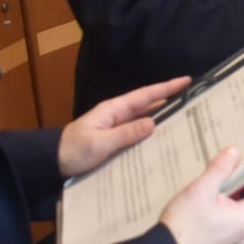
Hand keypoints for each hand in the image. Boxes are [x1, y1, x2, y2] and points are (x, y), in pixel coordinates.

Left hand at [58, 76, 188, 177]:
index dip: (166, 87)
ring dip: (162, 115)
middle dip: (169, 98)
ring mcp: (115, 127)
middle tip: (192, 98)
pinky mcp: (114, 140)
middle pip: (147, 104)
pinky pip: (137, 132)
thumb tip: (154, 122)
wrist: (51, 163)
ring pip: (143, 118)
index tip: (186, 80)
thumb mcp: (100, 143)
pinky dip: (150, 131)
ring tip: (184, 117)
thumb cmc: (73, 151)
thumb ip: (126, 133)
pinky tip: (161, 138)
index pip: (145, 95)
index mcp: (113, 110)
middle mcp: (116, 115)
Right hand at [158, 148, 243, 243]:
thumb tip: (234, 153)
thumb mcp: (202, 189)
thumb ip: (220, 169)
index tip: (241, 162)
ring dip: (223, 201)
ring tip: (204, 192)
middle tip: (218, 175)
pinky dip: (215, 217)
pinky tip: (196, 211)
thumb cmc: (184, 225)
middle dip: (235, 186)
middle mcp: (243, 234)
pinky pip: (222, 228)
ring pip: (233, 215)